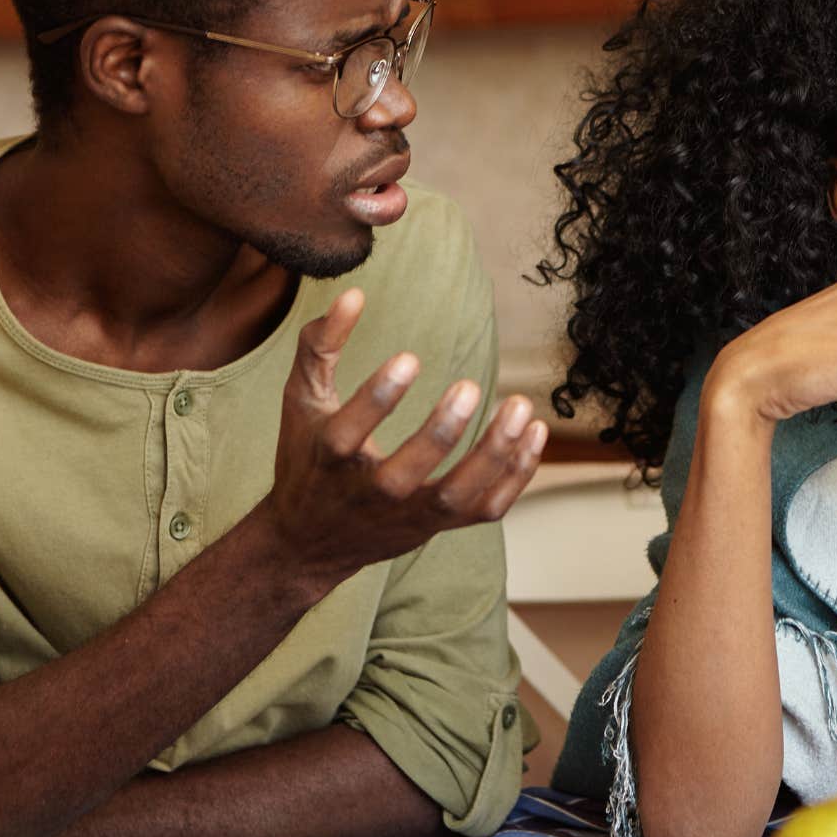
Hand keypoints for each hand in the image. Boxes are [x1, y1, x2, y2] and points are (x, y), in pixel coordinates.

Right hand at [263, 288, 547, 590]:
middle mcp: (369, 494)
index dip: (378, 396)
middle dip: (440, 432)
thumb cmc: (308, 459)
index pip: (349, 433)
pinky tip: (534, 434)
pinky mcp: (439, 526)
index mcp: (329, 458)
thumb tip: (354, 294)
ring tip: (522, 407)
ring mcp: (408, 515)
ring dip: (494, 455)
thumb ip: (320, 346)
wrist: (309, 542)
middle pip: (405, 474)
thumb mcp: (302, 401)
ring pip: (456, 497)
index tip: (410, 357)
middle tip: (470, 386)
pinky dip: (516, 477)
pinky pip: (487, 509)